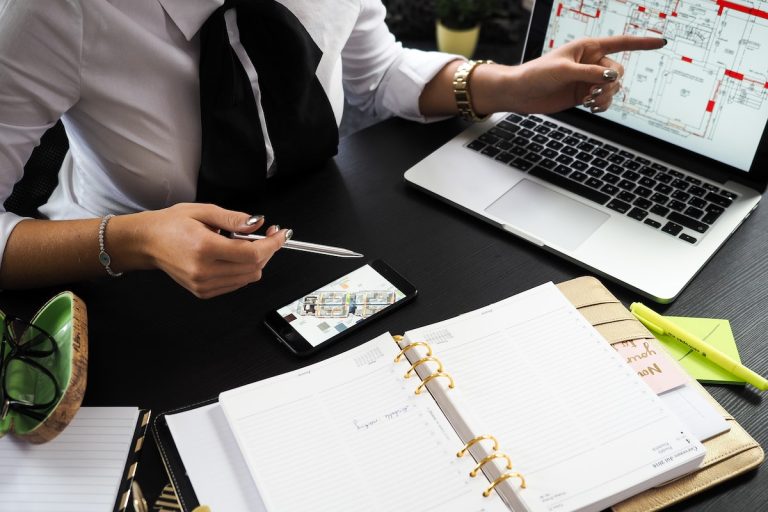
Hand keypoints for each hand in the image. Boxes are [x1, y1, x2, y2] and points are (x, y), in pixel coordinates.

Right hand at [135, 203, 289, 297]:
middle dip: (267, 250)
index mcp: (204, 248)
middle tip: (267, 234)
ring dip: (256, 261)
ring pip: (248, 278)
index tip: (281, 234)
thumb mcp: (203, 211)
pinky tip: (233, 256)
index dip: (272, 244)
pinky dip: (243, 270)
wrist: (147, 243)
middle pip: (254, 267)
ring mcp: (204, 284)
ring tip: (244, 244)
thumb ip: (234, 219)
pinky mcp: (203, 292)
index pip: (252, 254)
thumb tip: (257, 223)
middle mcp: (204, 270)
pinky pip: (236, 283)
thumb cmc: (171, 225)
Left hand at [477, 36, 664, 114]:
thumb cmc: (537, 74)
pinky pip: (604, 100)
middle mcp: (591, 62)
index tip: (662, 42)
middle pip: (618, 71)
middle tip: (593, 93)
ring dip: (605, 96)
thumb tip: (612, 77)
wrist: (521, 93)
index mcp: (588, 47)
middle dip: (610, 84)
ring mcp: (589, 79)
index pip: (621, 42)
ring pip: (613, 88)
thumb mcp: (564, 71)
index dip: (642, 43)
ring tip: (589, 102)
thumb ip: (590, 73)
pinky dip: (602, 105)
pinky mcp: (584, 94)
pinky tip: (592, 108)